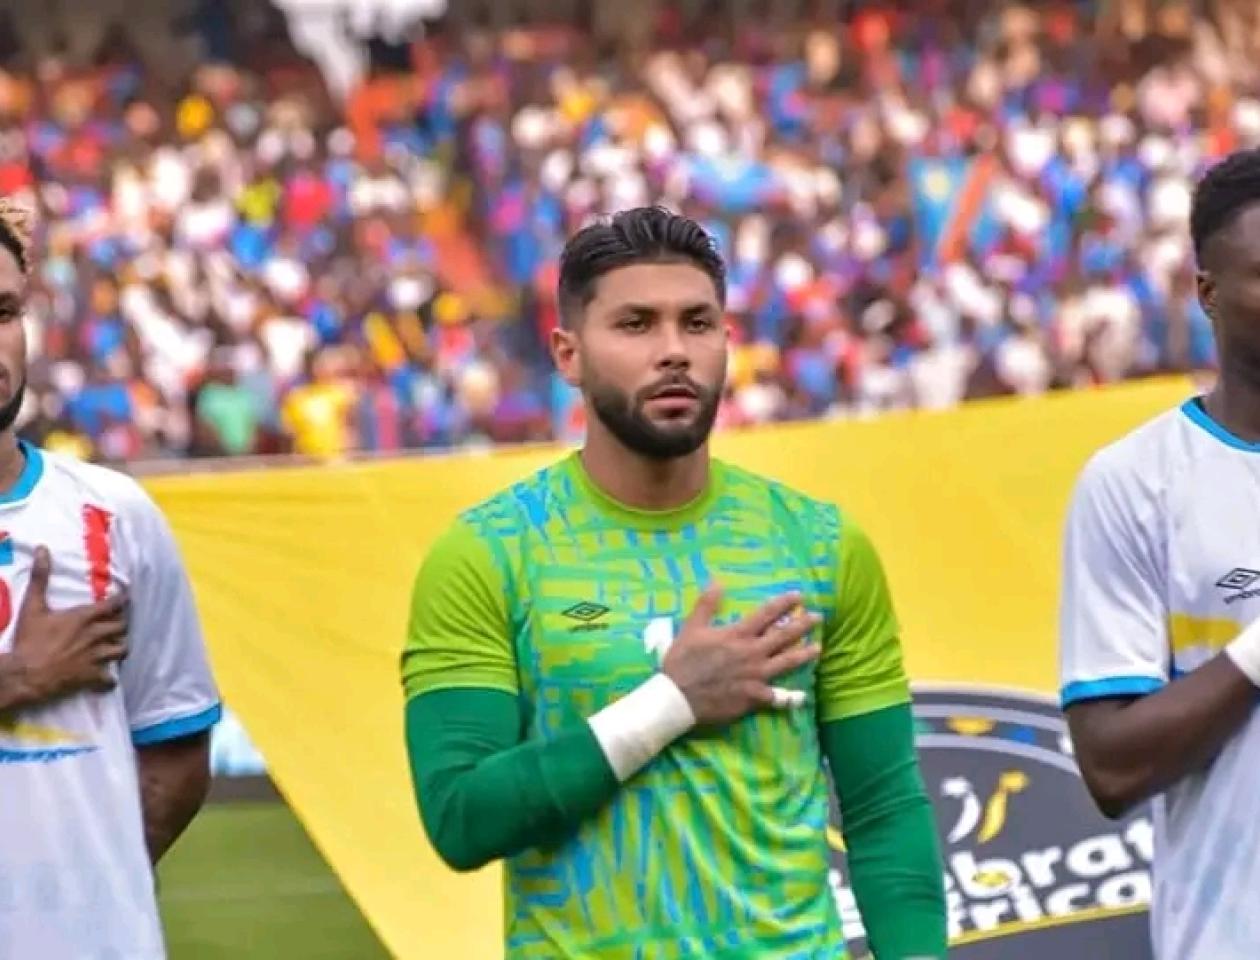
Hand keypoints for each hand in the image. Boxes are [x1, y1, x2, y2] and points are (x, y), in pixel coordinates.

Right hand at [5, 546, 129, 703]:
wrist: (23, 674)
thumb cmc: (29, 640)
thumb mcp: (32, 607)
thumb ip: (40, 578)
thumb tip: (43, 549)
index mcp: (84, 617)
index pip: (114, 604)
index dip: (121, 601)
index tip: (124, 600)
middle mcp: (96, 636)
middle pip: (122, 626)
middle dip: (121, 624)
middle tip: (116, 624)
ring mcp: (96, 657)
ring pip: (122, 650)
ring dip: (120, 647)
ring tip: (114, 646)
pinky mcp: (92, 677)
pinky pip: (111, 680)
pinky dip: (109, 679)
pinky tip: (106, 678)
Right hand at [661, 583, 820, 725]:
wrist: (678, 697)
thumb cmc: (683, 661)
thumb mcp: (691, 628)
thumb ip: (706, 604)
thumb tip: (717, 580)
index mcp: (737, 635)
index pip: (766, 614)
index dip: (784, 603)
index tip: (798, 596)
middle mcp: (752, 653)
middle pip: (783, 636)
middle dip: (803, 624)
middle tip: (818, 617)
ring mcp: (756, 676)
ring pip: (786, 663)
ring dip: (804, 654)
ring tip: (818, 648)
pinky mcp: (754, 697)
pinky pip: (777, 697)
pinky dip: (790, 698)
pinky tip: (801, 697)